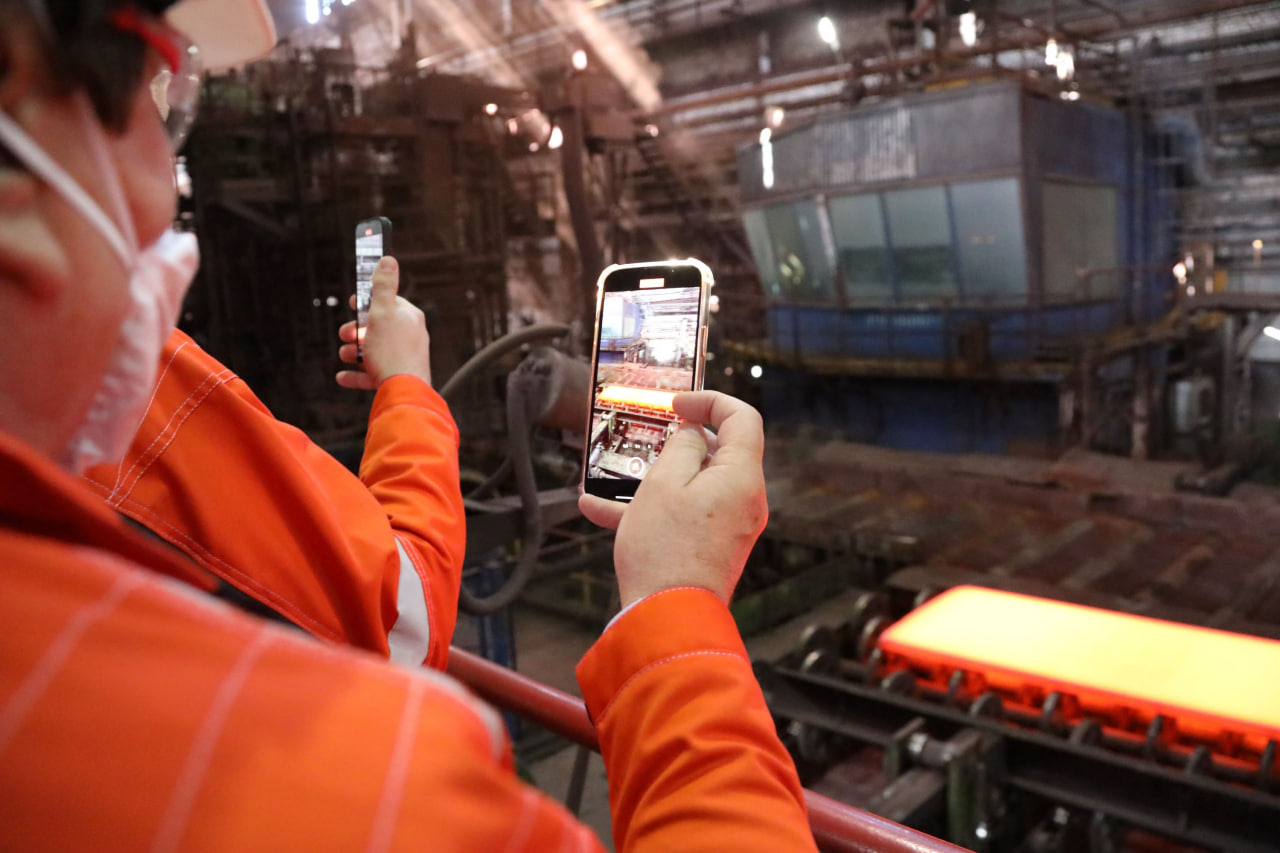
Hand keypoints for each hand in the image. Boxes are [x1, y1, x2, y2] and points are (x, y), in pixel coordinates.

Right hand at [336, 256, 431, 388]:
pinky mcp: (394, 378)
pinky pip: (371, 375)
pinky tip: (341, 376)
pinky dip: (355, 375)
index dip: (369, 302)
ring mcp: (402, 359)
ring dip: (352, 352)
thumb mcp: (383, 312)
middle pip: (377, 328)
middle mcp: (409, 337)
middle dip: (356, 330)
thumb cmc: (393, 350)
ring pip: (372, 351)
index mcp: (409, 318)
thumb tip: (388, 258)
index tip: (354, 303)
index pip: (389, 302)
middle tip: (345, 333)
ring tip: (345, 354)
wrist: (403, 392)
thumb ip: (383, 286)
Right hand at [579, 391, 767, 608]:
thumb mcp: (664, 484)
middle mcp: (745, 500)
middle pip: (720, 452)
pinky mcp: (714, 547)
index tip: (677, 403)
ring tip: (610, 478)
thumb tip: (693, 436)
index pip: (743, 418)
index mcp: (741, 477)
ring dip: (655, 478)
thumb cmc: (665, 549)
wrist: (668, 619)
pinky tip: (597, 511)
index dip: (711, 401)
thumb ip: (681, 448)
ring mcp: (731, 526)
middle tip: (648, 437)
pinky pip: (686, 515)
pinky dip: (654, 509)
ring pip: (695, 486)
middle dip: (679, 442)